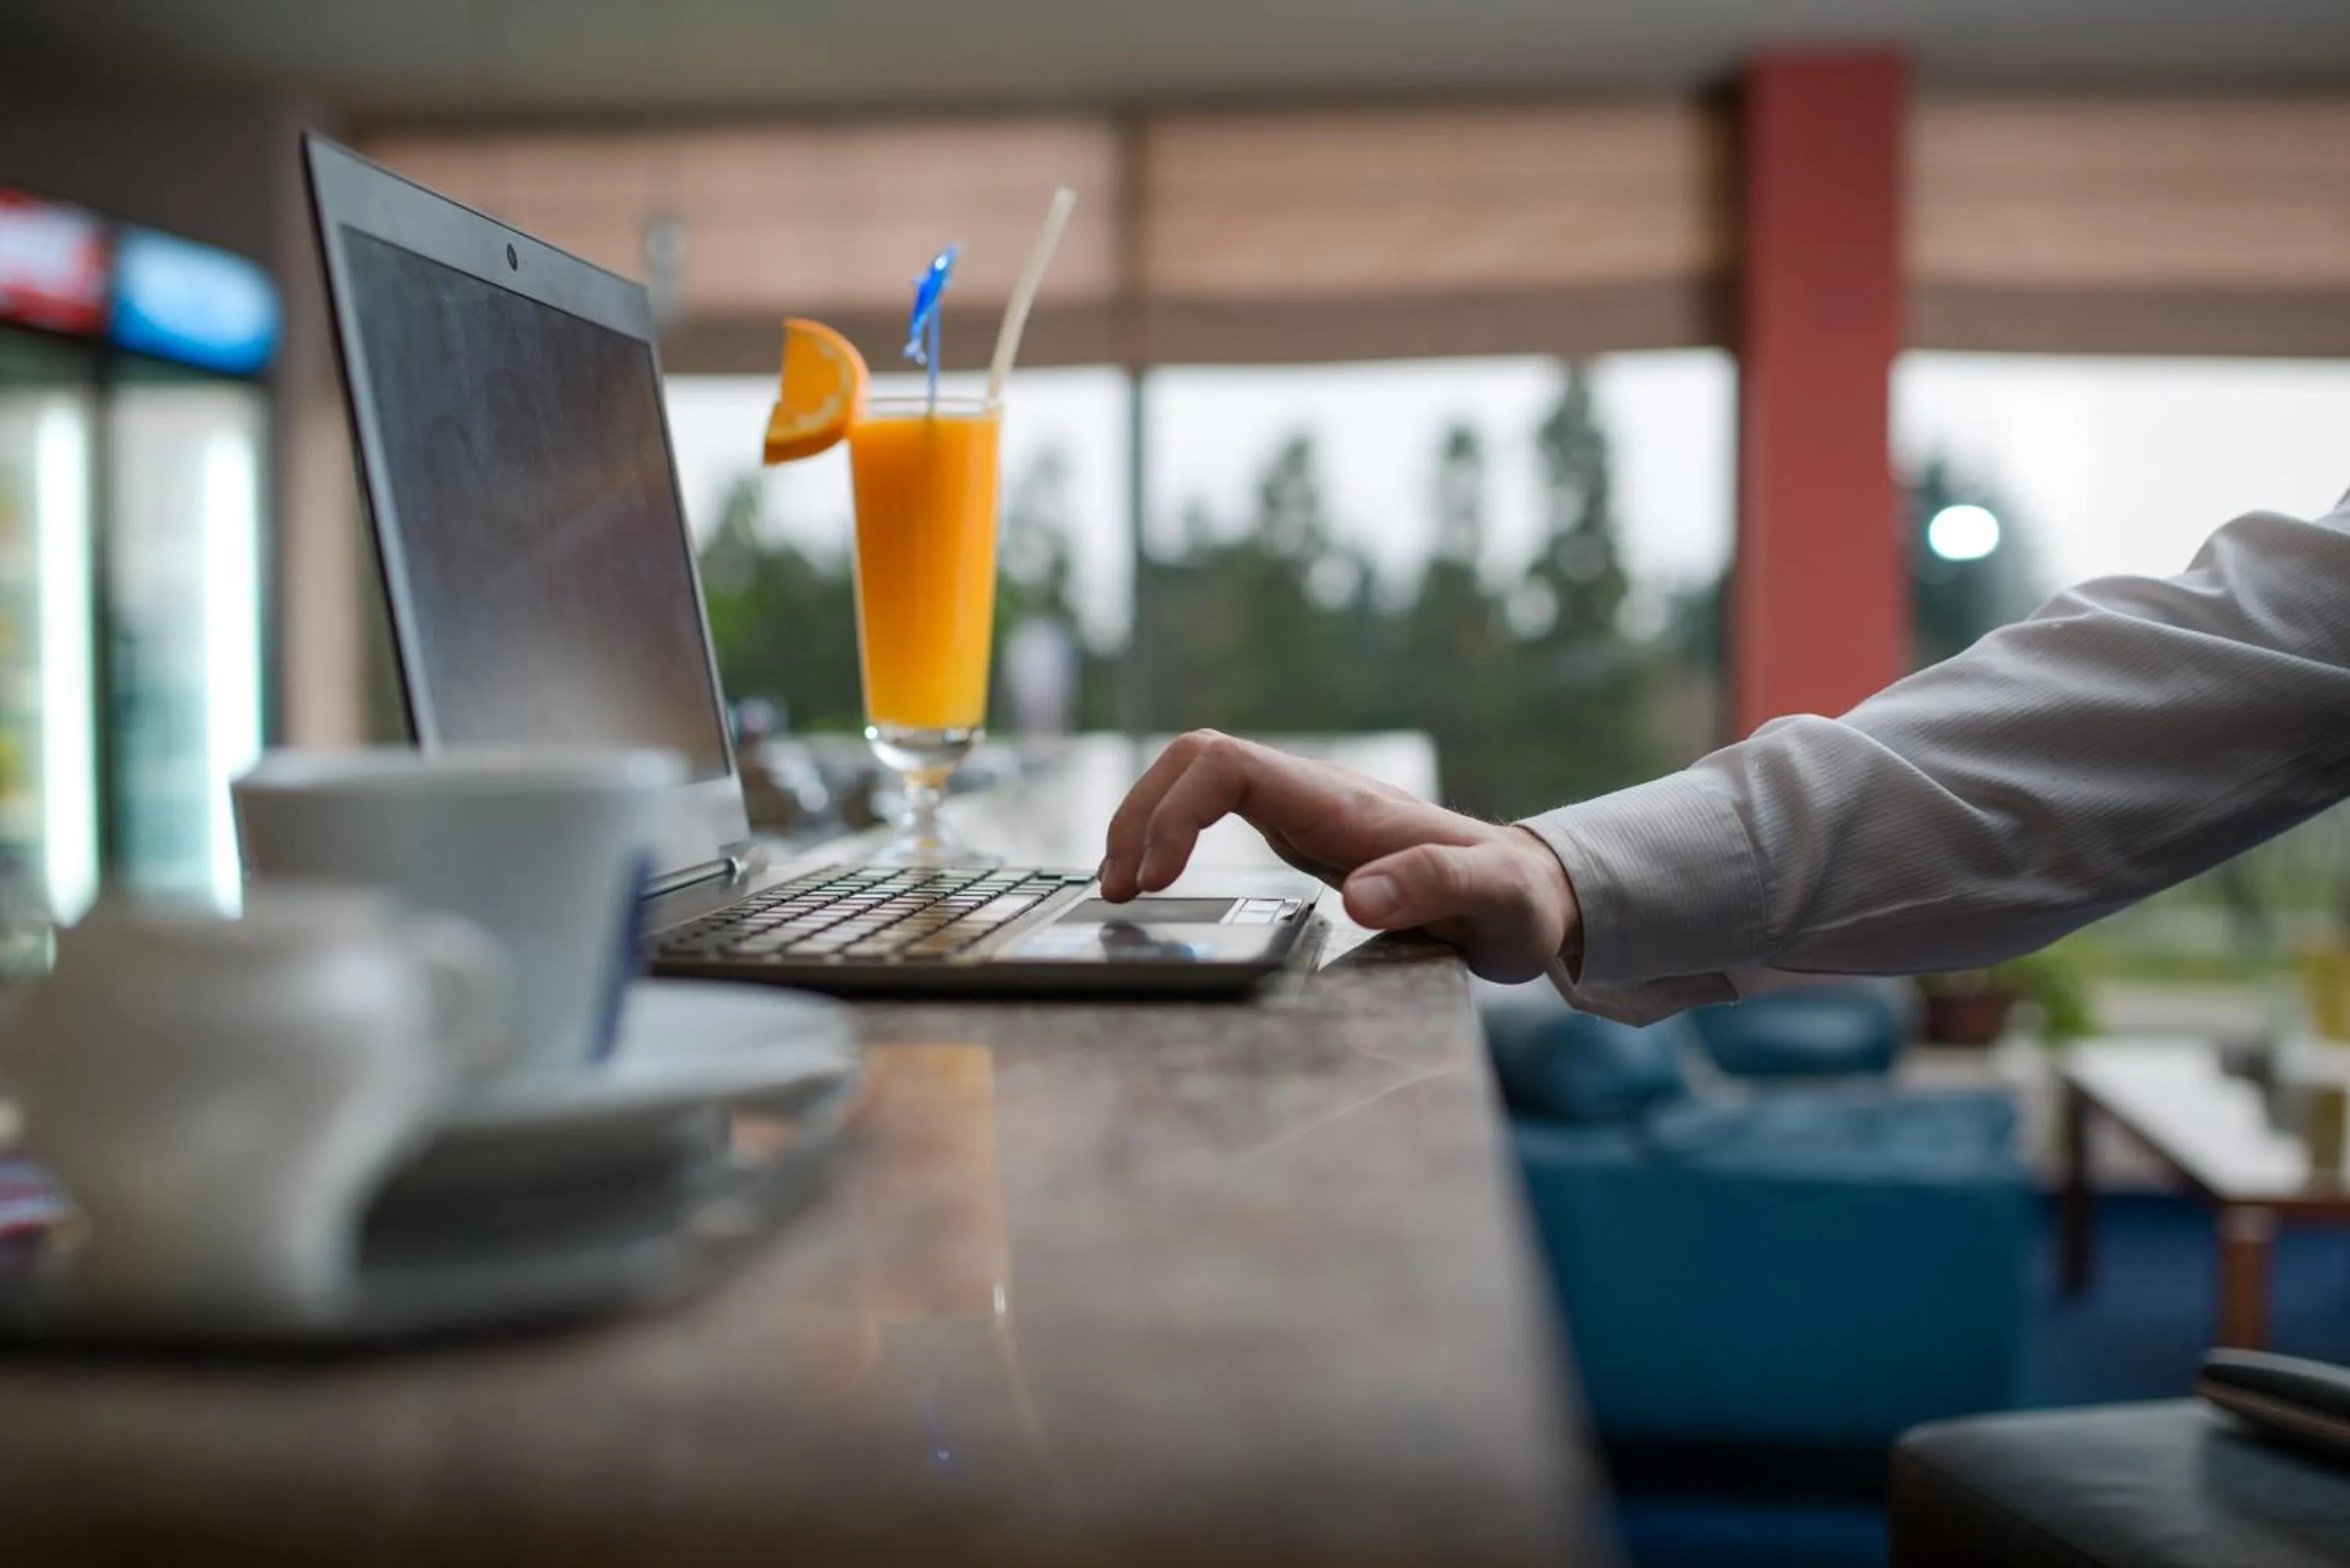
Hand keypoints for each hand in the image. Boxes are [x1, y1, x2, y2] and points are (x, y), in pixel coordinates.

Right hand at [1098, 731, 1581, 983]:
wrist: (1532, 896)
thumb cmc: (1515, 902)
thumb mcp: (1495, 902)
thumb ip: (1434, 887)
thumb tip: (1357, 897)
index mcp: (1343, 804)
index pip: (1229, 765)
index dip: (1176, 809)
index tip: (1158, 877)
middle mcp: (1313, 795)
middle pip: (1195, 759)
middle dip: (1140, 813)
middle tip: (1116, 889)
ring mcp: (1303, 811)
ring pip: (1196, 779)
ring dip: (1145, 822)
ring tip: (1118, 888)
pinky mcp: (1300, 834)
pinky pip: (1212, 811)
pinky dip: (1169, 840)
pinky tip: (1156, 884)